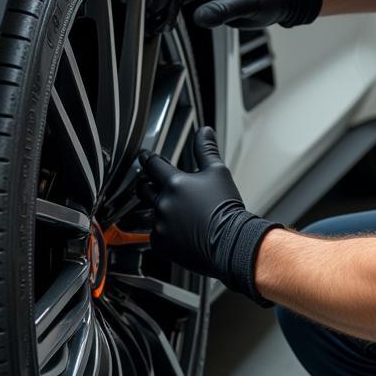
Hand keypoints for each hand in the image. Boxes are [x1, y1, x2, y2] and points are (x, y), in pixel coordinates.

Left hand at [137, 127, 278, 305]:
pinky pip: (156, 233)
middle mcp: (163, 203)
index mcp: (174, 183)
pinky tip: (180, 229)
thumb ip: (205, 149)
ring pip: (151, 212)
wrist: (230, 243)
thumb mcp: (217, 172)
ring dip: (159, 208)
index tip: (144, 156)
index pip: (152, 165)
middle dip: (147, 183)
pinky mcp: (161, 244)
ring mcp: (160, 225)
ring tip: (176, 210)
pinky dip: (164, 230)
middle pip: (144, 188)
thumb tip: (204, 131)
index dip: (147, 158)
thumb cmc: (225, 208)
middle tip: (153, 182)